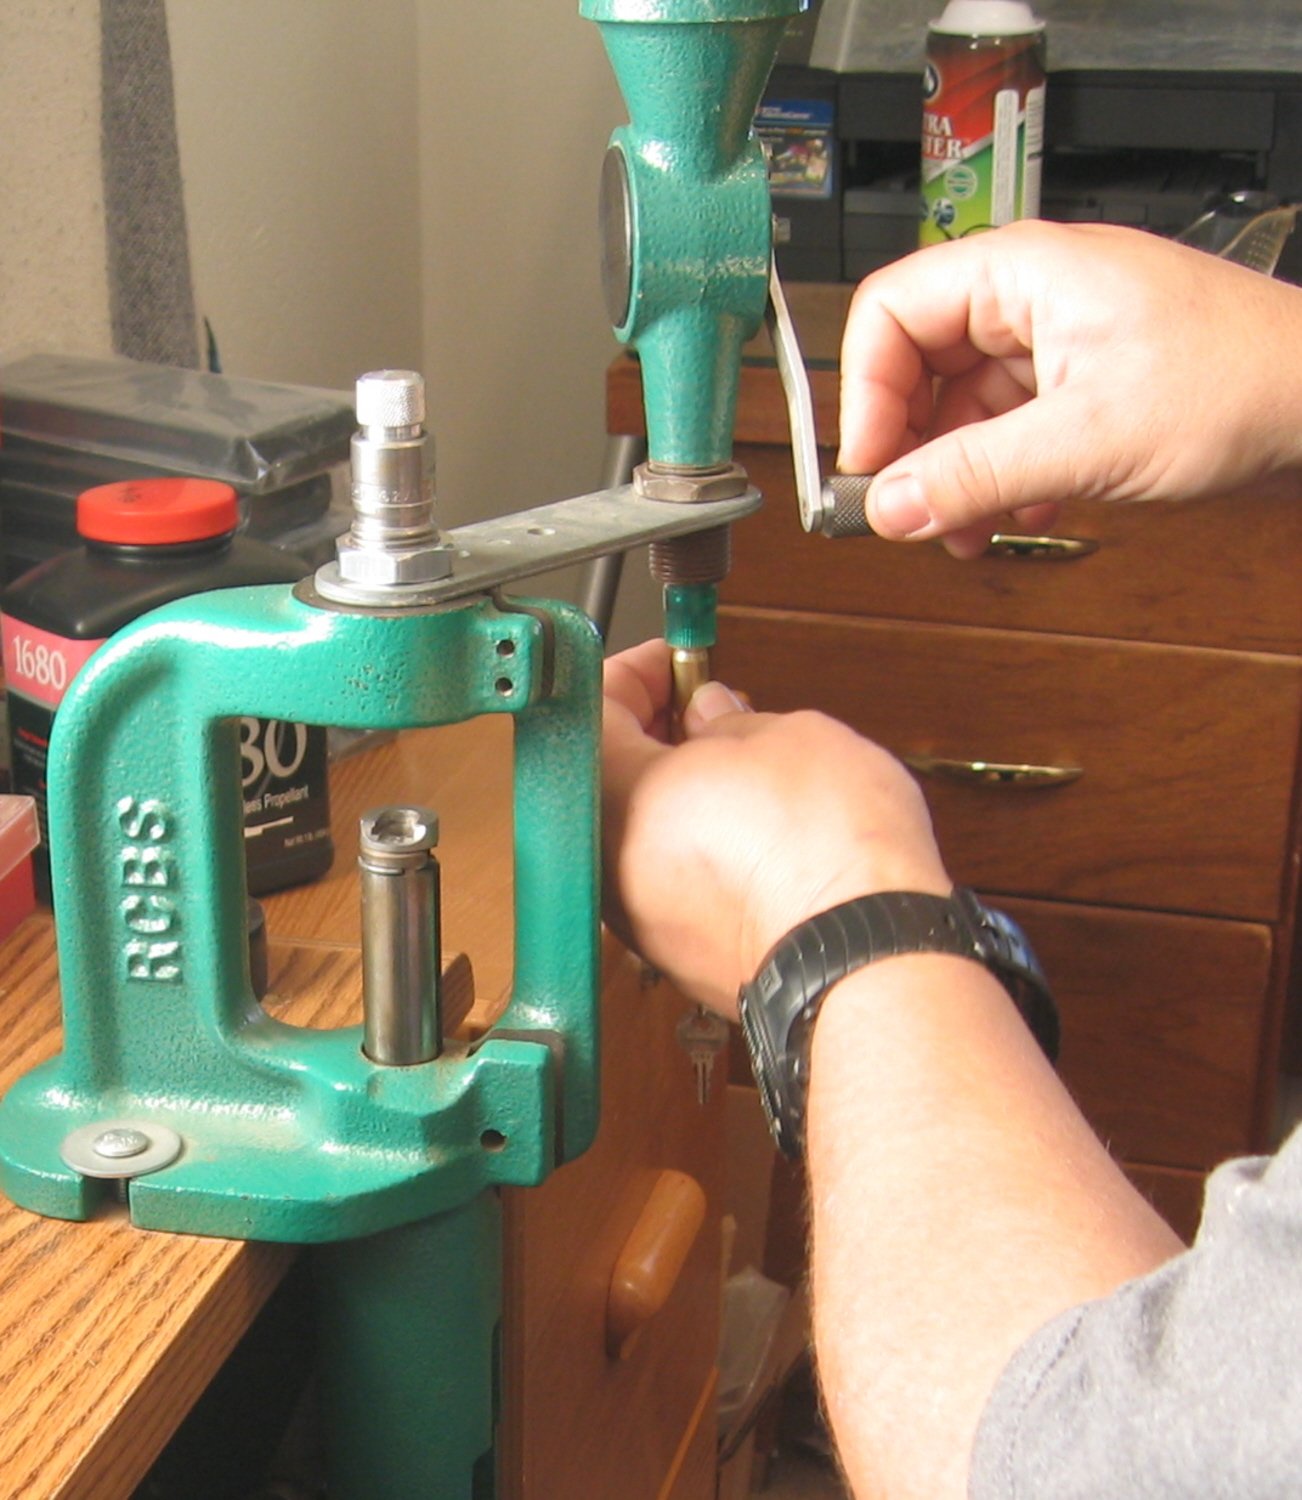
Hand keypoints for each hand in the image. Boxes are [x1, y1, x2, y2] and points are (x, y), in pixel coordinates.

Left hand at [602, 640, 950, 1014]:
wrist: (860, 954)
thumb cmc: (824, 847)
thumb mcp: (786, 733)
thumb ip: (729, 719)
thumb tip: (712, 716)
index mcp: (616, 790)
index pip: (597, 706)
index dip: (641, 672)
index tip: (676, 663)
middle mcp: (608, 860)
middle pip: (611, 775)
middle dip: (660, 734)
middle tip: (717, 714)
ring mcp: (637, 917)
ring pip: (640, 835)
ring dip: (681, 796)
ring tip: (747, 775)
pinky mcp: (675, 956)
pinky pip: (669, 885)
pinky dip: (697, 853)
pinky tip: (752, 837)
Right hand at [839, 220, 1301, 556]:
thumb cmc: (1246, 380)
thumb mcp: (1091, 436)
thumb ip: (977, 474)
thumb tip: (891, 505)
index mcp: (1020, 274)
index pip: (890, 314)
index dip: (866, 393)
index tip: (871, 466)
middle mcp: (1030, 301)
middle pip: (918, 367)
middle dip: (910, 447)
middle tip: (909, 509)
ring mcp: (1057, 345)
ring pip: (962, 410)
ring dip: (955, 477)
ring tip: (965, 530)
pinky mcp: (1082, 388)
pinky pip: (1008, 432)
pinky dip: (1000, 480)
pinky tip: (1020, 514)